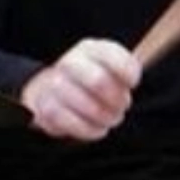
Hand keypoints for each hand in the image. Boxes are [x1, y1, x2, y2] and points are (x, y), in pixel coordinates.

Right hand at [21, 38, 140, 140]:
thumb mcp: (108, 67)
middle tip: (122, 106)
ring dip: (106, 118)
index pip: (113, 55)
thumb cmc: (89, 80)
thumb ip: (125, 69)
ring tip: (110, 118)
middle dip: (117, 100)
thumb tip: (133, 79)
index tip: (132, 83)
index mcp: (90, 49)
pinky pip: (75, 124)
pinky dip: (92, 130)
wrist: (50, 90)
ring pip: (89, 107)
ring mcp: (54, 85)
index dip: (129, 72)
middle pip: (99, 81)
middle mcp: (70, 63)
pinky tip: (97, 127)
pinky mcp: (46, 108)